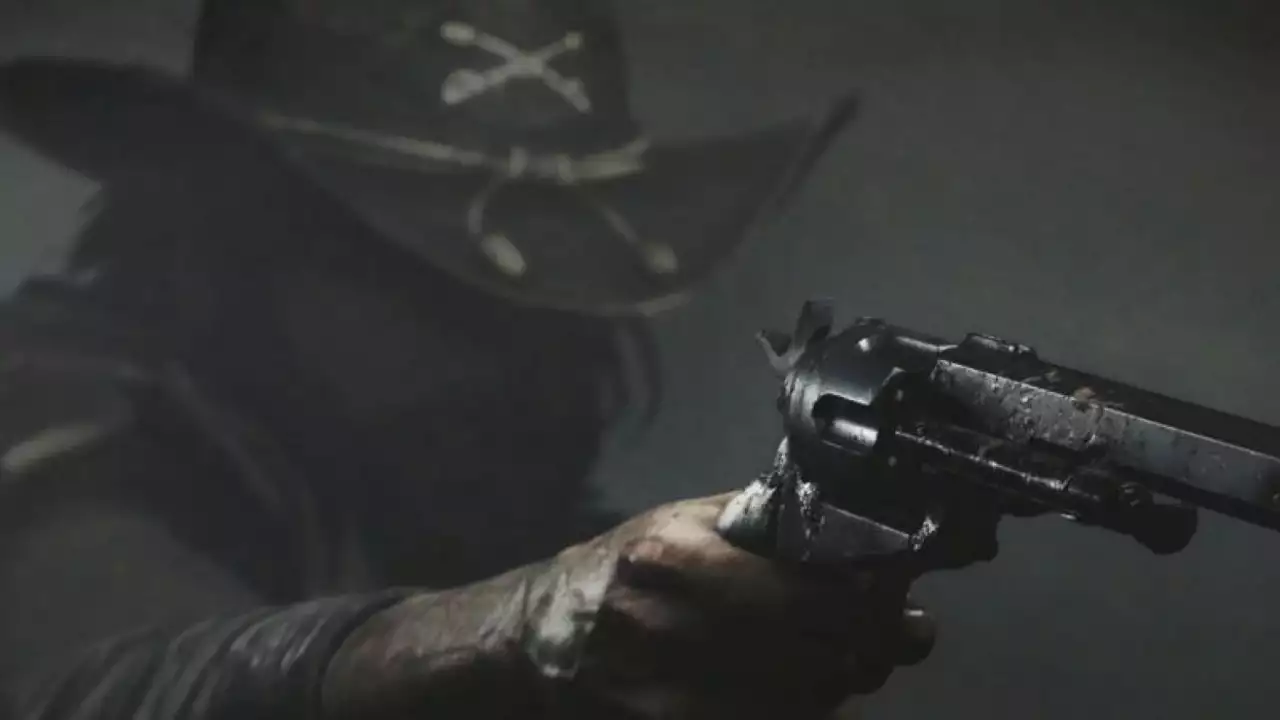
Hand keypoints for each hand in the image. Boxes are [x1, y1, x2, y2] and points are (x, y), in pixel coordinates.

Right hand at [531, 494, 934, 718]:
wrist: (542, 642)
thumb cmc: (620, 571)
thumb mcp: (681, 523)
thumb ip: (764, 525)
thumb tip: (858, 538)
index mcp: (677, 557)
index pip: (813, 591)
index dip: (873, 600)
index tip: (896, 595)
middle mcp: (673, 626)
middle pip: (822, 654)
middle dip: (871, 644)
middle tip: (891, 631)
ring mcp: (673, 694)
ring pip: (808, 702)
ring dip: (842, 680)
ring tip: (841, 653)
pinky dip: (803, 709)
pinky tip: (795, 685)